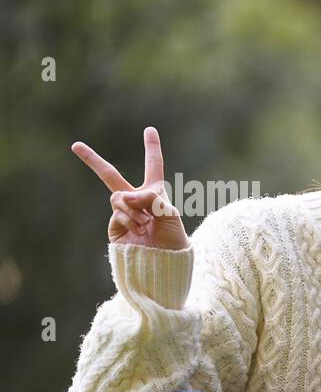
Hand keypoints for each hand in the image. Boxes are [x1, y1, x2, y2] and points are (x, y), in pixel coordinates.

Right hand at [72, 127, 187, 250]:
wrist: (165, 262)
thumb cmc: (173, 238)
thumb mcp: (169, 213)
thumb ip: (149, 198)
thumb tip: (122, 197)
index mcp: (155, 192)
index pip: (153, 166)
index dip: (151, 148)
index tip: (150, 129)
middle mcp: (136, 199)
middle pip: (110, 175)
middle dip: (92, 160)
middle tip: (75, 145)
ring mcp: (123, 212)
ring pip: (118, 197)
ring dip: (134, 208)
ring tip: (146, 222)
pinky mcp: (115, 225)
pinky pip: (117, 212)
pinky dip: (130, 219)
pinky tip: (140, 229)